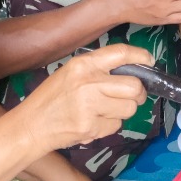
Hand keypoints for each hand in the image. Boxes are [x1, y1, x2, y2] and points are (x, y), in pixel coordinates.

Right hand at [20, 44, 152, 153]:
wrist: (31, 126)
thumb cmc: (52, 98)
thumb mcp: (70, 72)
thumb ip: (98, 69)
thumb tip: (132, 71)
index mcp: (84, 64)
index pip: (121, 53)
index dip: (140, 56)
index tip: (149, 61)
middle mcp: (89, 82)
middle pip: (134, 86)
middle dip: (138, 93)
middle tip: (133, 96)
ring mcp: (90, 106)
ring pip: (129, 108)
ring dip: (123, 111)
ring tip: (106, 111)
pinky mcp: (91, 127)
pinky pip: (116, 125)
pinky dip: (110, 125)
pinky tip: (94, 122)